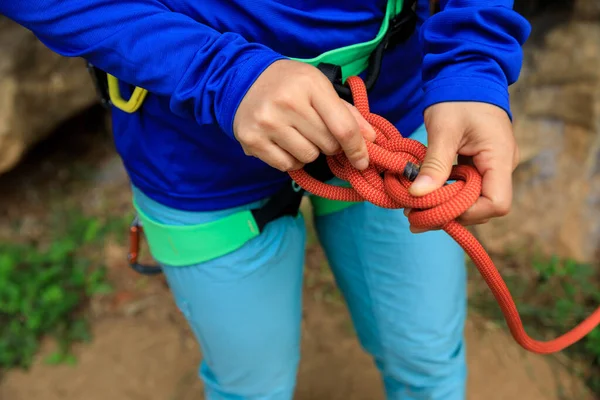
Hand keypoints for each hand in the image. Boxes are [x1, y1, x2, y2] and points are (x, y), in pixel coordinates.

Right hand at [233, 59, 375, 171]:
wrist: (242, 80)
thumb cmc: (288, 84)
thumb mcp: (318, 86)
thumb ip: (346, 112)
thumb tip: (370, 139)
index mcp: (310, 85)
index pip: (343, 127)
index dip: (357, 148)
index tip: (363, 160)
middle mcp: (287, 103)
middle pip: (327, 145)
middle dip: (329, 143)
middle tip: (316, 130)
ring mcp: (267, 123)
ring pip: (308, 157)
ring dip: (310, 151)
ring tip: (297, 134)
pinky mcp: (252, 140)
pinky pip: (287, 165)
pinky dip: (291, 159)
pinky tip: (283, 142)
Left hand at [405, 101, 518, 232]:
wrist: (467, 74)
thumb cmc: (459, 97)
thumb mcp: (444, 130)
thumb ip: (434, 164)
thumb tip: (418, 195)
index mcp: (501, 158)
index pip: (497, 203)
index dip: (468, 213)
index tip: (435, 209)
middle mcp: (502, 166)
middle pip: (483, 206)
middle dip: (450, 213)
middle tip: (413, 213)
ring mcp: (491, 166)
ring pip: (472, 200)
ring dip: (445, 205)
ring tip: (414, 206)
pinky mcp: (478, 164)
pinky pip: (465, 187)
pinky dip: (445, 192)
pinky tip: (424, 192)